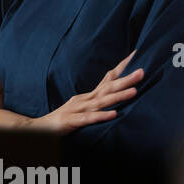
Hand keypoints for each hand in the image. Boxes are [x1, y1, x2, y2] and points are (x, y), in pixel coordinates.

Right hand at [27, 50, 142, 133]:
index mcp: (89, 96)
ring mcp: (78, 109)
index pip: (108, 79)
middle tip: (142, 71)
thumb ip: (98, 100)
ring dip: (118, 96)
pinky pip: (89, 119)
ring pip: (101, 102)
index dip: (122, 68)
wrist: (40, 127)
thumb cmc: (65, 118)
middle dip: (126, 80)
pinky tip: (114, 114)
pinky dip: (101, 116)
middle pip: (108, 88)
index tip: (137, 55)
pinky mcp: (72, 121)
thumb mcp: (83, 106)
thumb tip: (112, 92)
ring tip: (134, 91)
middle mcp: (85, 99)